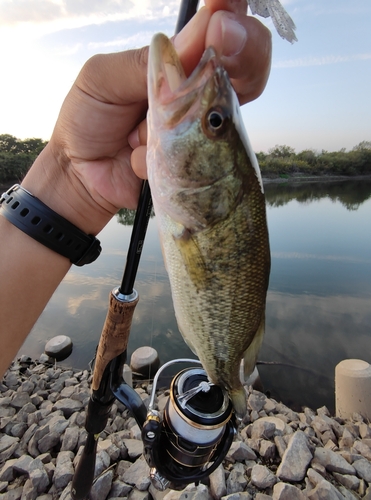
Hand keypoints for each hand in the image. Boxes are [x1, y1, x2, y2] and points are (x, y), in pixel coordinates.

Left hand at [22, 0, 271, 235]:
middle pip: (248, 68)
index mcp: (176, 66)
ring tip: (133, 132)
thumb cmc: (89, 118)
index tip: (225, 14)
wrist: (80, 174)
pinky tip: (132, 159)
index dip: (234, 18)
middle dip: (246, 54)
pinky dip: (151, 156)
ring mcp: (200, 133)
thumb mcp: (103, 79)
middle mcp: (197, 95)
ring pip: (224, 117)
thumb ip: (144, 62)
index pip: (218, 36)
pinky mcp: (195, 167)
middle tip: (224, 40)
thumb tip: (197, 32)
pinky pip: (186, 157)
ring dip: (174, 120)